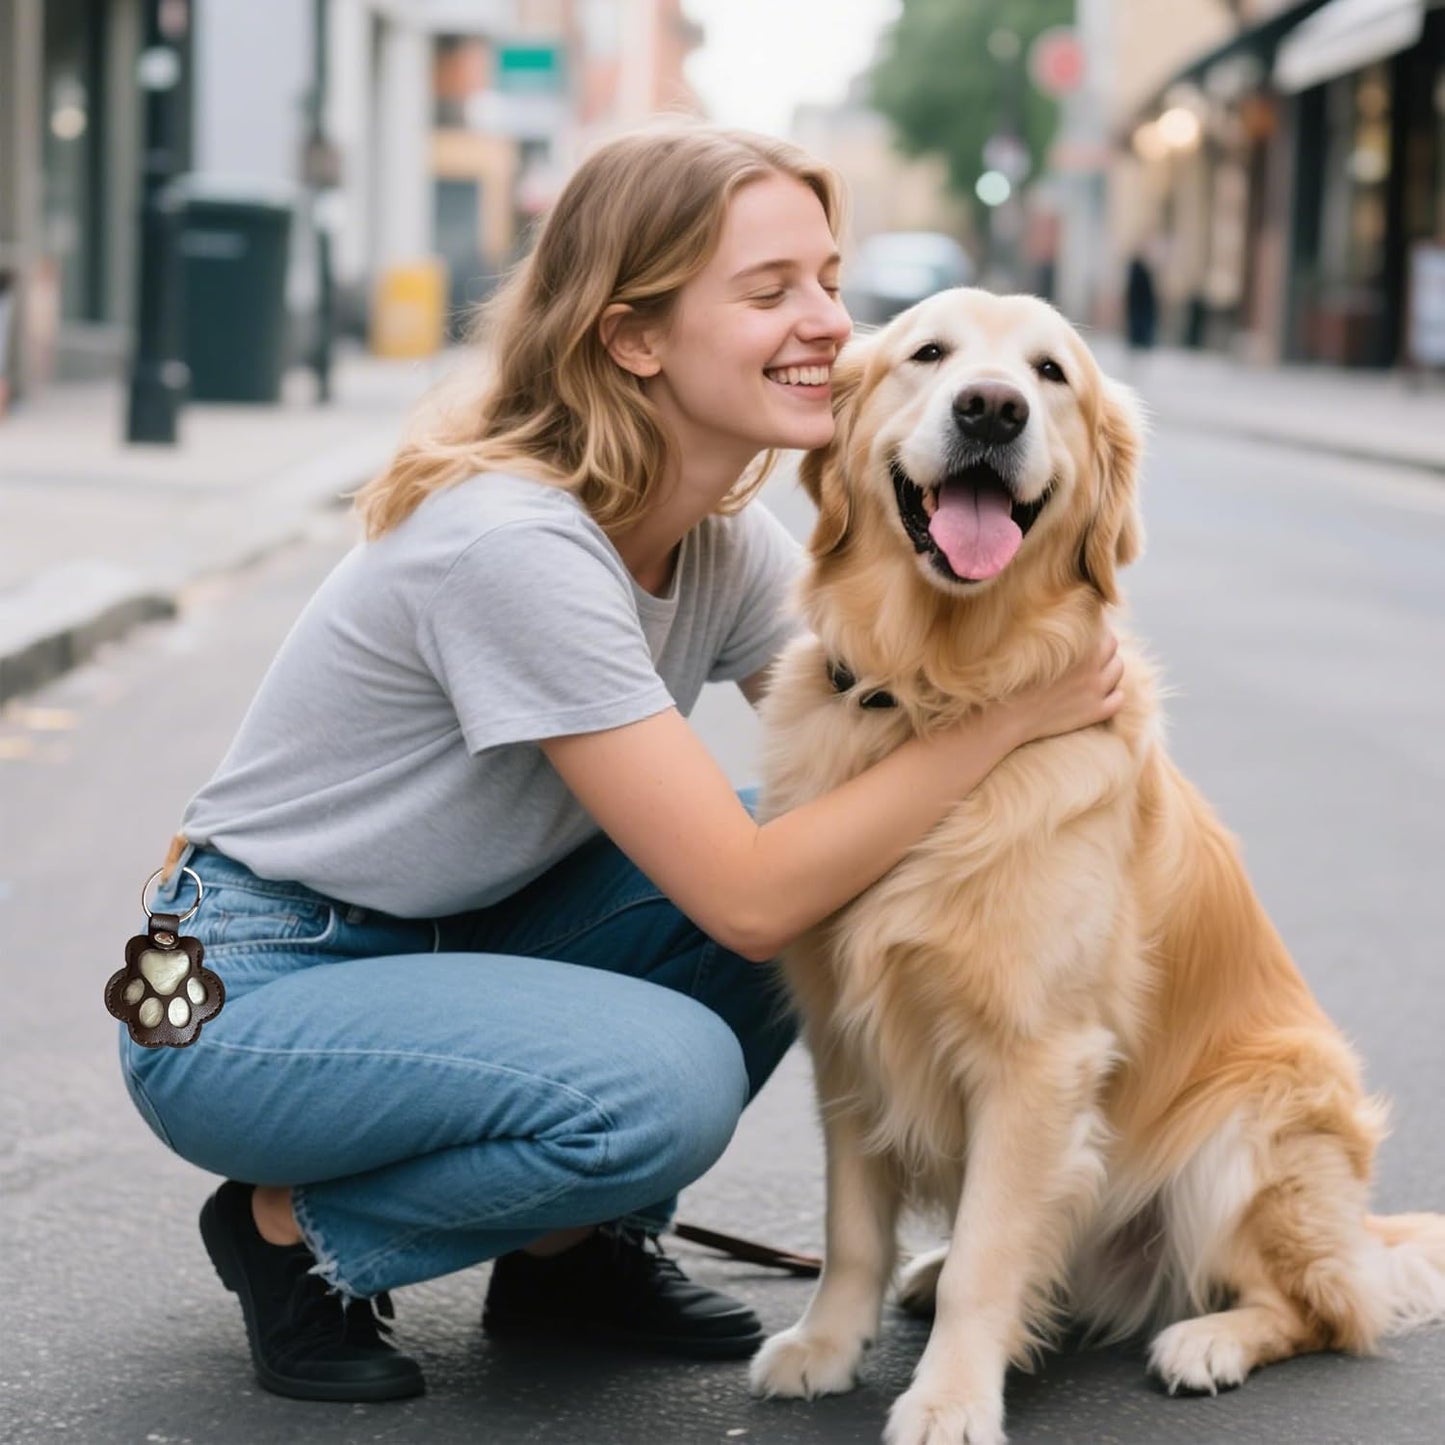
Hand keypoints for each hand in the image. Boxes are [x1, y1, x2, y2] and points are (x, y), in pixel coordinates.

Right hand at [1001, 627, 1124, 747]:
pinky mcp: (1095, 712)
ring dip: (1109, 667)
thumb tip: (1065, 618)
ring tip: (1092, 671)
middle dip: (1103, 647)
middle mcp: (1092, 665)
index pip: (1102, 629)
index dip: (1094, 630)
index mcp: (1077, 645)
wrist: (1006, 714)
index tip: (1083, 634)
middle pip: (1112, 647)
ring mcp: (1095, 690)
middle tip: (1088, 652)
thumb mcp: (1031, 643)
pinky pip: (1118, 699)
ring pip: (1118, 670)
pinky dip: (1113, 694)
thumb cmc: (1011, 677)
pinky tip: (1099, 694)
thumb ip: (1055, 631)